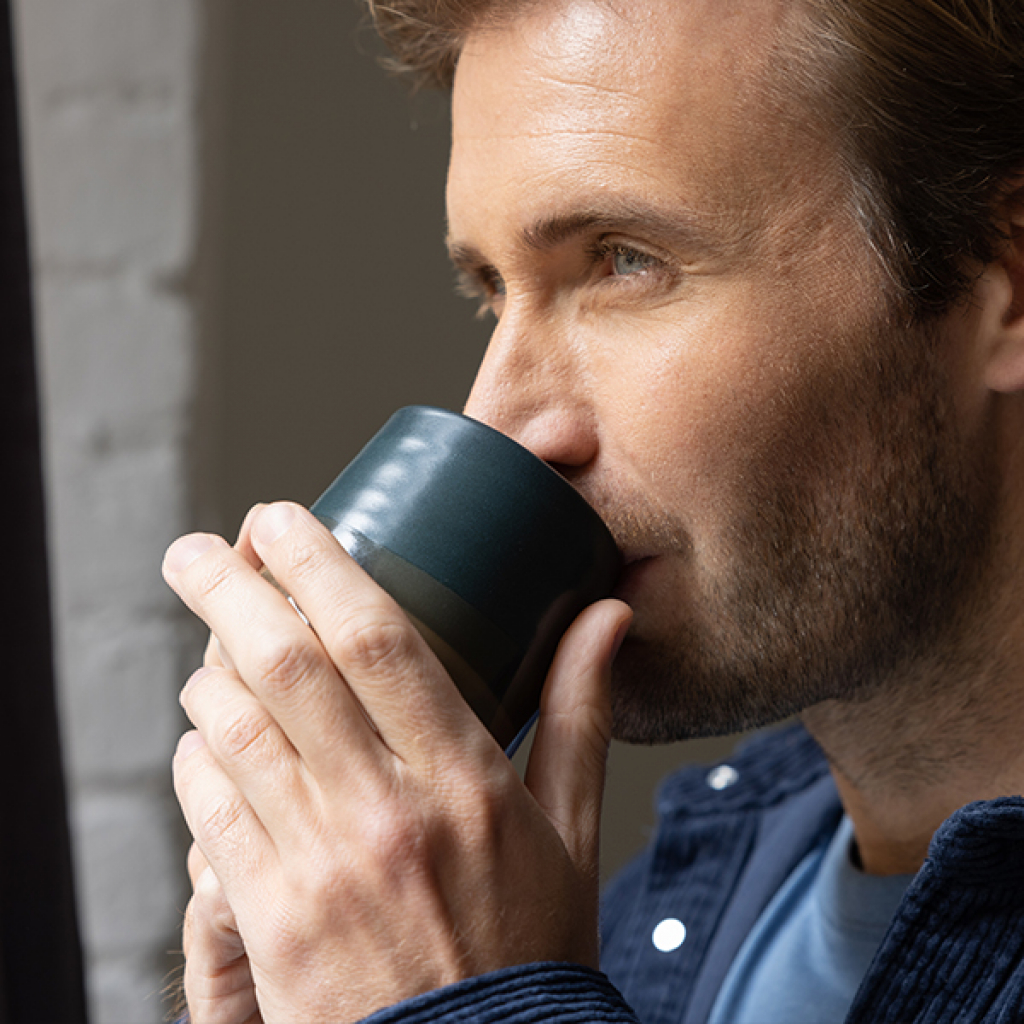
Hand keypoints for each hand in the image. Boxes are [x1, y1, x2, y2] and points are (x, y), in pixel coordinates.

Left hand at [165, 502, 630, 1022]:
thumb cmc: (528, 949)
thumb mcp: (572, 830)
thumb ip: (580, 712)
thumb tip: (606, 617)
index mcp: (467, 777)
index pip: (378, 639)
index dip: (318, 564)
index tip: (279, 519)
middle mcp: (387, 809)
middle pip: (286, 664)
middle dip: (227, 590)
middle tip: (196, 550)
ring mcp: (320, 865)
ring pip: (234, 730)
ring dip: (207, 671)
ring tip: (207, 642)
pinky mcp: (270, 918)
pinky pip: (210, 810)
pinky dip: (197, 759)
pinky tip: (206, 738)